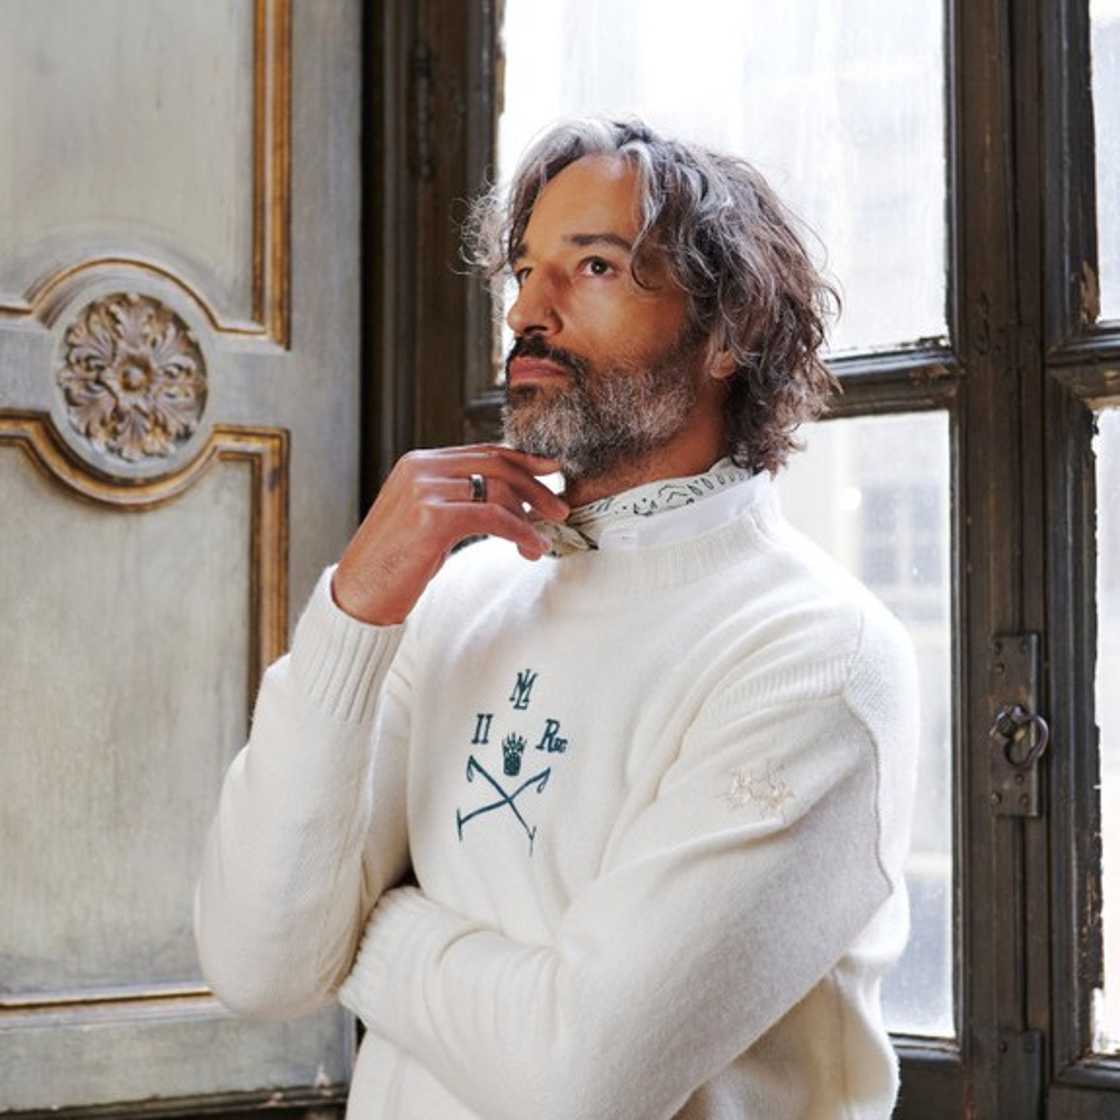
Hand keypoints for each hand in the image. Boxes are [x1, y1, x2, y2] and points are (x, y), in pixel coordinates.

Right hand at [331, 444, 568, 624]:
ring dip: (530, 517)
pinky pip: (493, 517)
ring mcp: (425, 489)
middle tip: (560, 509)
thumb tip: (509, 499)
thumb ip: (458, 499)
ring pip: (498, 491)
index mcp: (419, 463)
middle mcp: (421, 468)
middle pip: (496, 464)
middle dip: (535, 487)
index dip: (522, 460)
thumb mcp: (427, 519)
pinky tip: (530, 548)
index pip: (483, 451)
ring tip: (542, 540)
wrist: (360, 594)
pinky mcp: (432, 517)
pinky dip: (520, 532)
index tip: (550, 470)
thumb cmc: (395, 563)